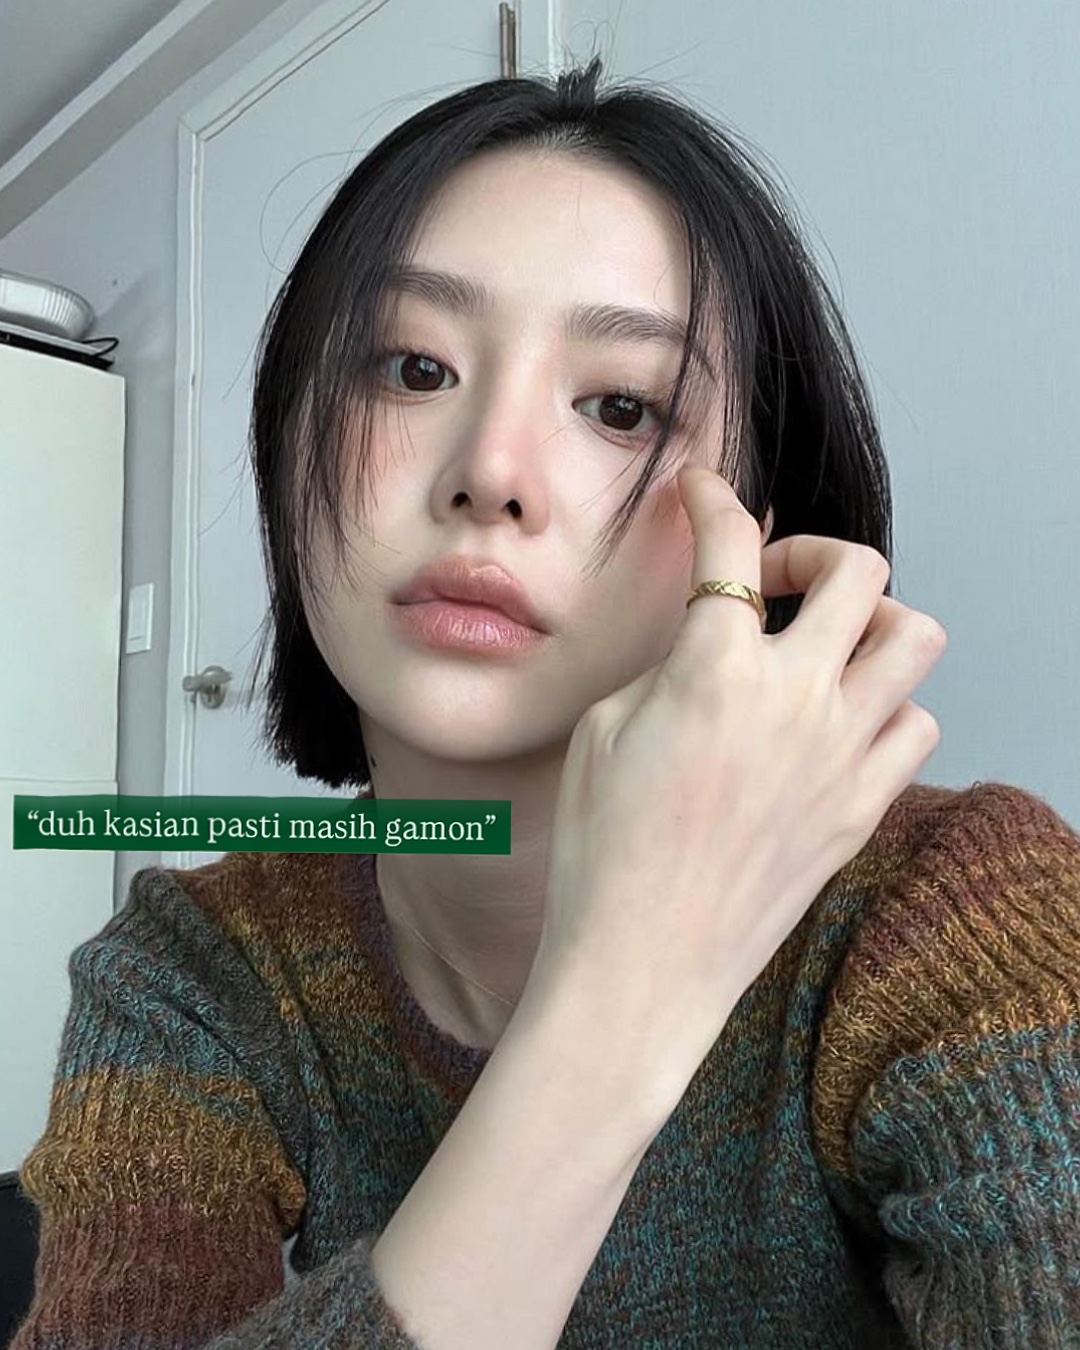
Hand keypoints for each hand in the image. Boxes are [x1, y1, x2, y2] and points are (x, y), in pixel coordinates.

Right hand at [529, 464, 946, 1115]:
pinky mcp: (862, 809)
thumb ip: (670, 666)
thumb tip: (709, 641)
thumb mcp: (605, 730)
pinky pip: (915, 725)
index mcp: (715, 668)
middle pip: (856, 568)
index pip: (731, 542)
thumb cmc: (599, 852)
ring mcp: (843, 755)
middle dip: (810, 552)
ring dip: (868, 622)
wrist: (640, 965)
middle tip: (769, 584)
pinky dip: (884, 706)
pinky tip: (835, 725)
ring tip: (819, 649)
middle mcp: (796, 698)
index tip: (703, 493)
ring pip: (913, 638)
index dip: (713, 499)